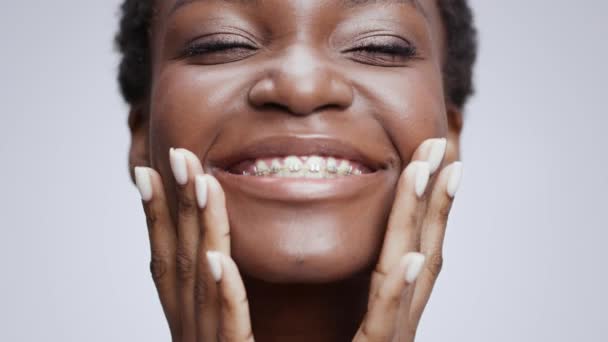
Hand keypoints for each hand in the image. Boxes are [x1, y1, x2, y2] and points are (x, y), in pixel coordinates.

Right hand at [134, 148, 254, 341]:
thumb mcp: (210, 327)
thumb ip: (211, 294)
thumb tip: (214, 254)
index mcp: (180, 313)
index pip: (164, 255)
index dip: (154, 213)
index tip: (148, 171)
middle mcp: (186, 323)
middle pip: (180, 254)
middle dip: (178, 202)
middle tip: (179, 154)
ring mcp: (206, 339)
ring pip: (202, 276)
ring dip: (200, 227)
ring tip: (203, 183)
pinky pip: (228, 319)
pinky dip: (223, 288)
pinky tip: (221, 259)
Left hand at [353, 138, 462, 341]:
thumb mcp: (351, 326)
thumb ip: (357, 297)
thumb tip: (344, 260)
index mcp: (396, 305)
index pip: (415, 244)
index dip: (428, 202)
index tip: (431, 158)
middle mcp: (404, 315)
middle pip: (423, 245)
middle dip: (433, 193)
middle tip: (437, 144)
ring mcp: (394, 334)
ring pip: (412, 269)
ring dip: (422, 219)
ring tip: (424, 172)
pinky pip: (387, 317)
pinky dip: (401, 287)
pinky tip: (411, 258)